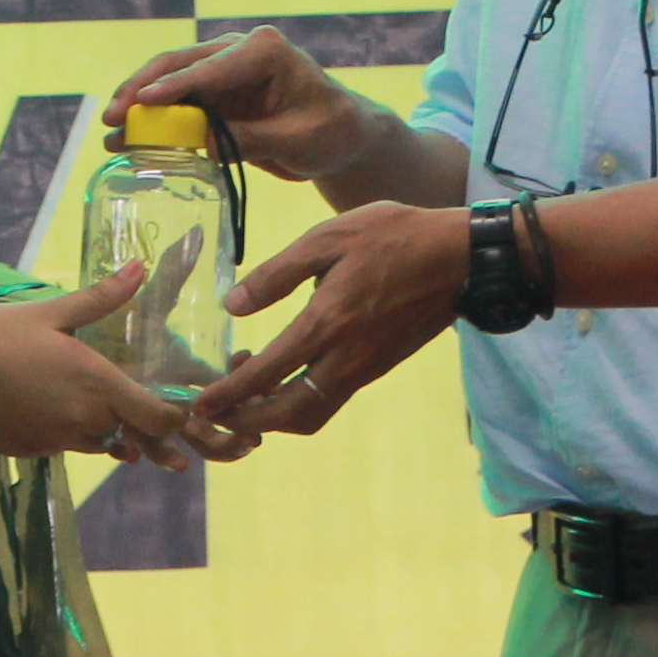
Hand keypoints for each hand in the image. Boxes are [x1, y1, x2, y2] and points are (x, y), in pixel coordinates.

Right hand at [0, 270, 241, 468]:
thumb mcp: (49, 312)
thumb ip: (100, 298)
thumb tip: (139, 267)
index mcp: (98, 385)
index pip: (158, 418)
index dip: (175, 418)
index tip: (177, 406)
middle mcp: (87, 420)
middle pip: (133, 435)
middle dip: (144, 427)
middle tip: (148, 412)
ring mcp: (60, 440)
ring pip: (102, 443)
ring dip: (110, 432)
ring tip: (105, 411)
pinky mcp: (36, 450)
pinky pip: (69, 446)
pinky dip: (74, 434)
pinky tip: (60, 412)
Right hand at [103, 28, 375, 186]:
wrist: (342, 137)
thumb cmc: (330, 131)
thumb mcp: (297, 140)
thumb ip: (252, 139)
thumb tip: (204, 144)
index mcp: (264, 50)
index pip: (210, 67)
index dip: (173, 85)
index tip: (142, 101)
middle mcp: (237, 51)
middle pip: (178, 65)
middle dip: (141, 90)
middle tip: (112, 117)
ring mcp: (221, 71)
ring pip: (168, 83)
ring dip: (138, 107)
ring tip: (110, 133)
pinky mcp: (213, 94)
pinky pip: (174, 105)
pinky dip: (151, 121)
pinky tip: (126, 141)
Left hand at [194, 200, 473, 436]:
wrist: (459, 258)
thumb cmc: (394, 237)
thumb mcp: (328, 238)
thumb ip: (278, 273)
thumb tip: (233, 306)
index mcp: (328, 323)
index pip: (266, 374)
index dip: (227, 395)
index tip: (198, 404)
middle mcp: (345, 358)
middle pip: (288, 415)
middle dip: (245, 420)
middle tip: (214, 409)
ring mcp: (363, 368)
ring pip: (311, 415)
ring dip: (272, 416)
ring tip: (245, 388)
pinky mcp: (375, 368)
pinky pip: (329, 400)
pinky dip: (297, 402)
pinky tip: (280, 376)